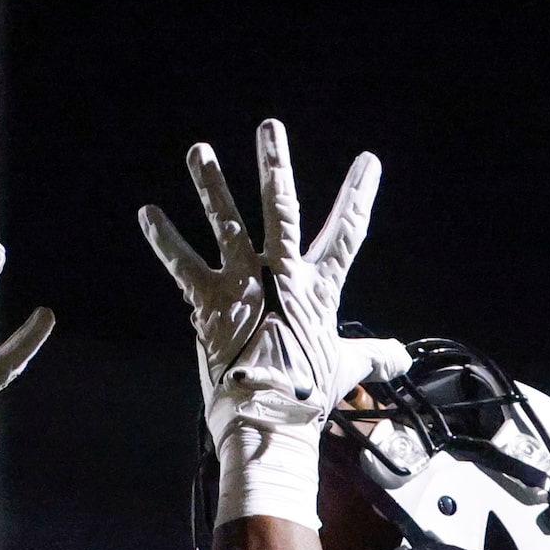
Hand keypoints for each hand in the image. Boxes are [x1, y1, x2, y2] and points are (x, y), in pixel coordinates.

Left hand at [138, 119, 380, 446]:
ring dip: (211, 184)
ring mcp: (243, 285)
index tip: (369, 161)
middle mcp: (281, 277)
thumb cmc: (308, 396)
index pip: (346, 233)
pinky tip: (147, 213)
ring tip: (198, 149)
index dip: (359, 196)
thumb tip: (402, 357)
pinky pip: (182, 264)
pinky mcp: (208, 302)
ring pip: (226, 223)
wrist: (267, 423)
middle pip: (281, 210)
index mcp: (318, 289)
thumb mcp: (345, 366)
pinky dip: (164, 238)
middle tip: (269, 126)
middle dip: (274, 166)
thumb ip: (373, 352)